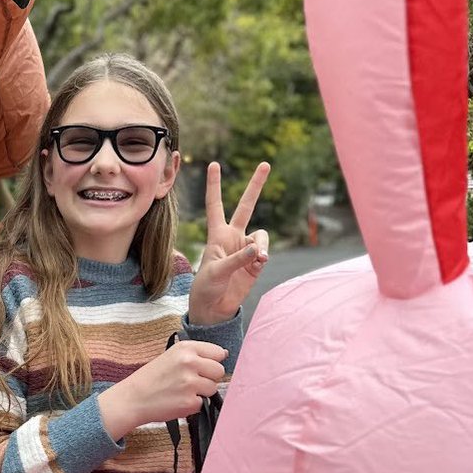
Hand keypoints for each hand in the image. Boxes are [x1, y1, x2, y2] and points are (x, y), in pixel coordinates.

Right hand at [98, 340, 227, 437]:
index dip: (211, 362)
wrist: (133, 398)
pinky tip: (177, 401)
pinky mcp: (190, 402)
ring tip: (181, 391)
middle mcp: (189, 363)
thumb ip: (196, 354)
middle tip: (190, 381)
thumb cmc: (151, 378)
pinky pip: (202, 403)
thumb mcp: (171, 356)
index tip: (201, 367)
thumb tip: (224, 355)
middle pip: (219, 371)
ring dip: (201, 392)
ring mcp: (190, 383)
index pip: (218, 352)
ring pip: (213, 388)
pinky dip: (192, 405)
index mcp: (186, 348)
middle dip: (209, 378)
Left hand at [188, 161, 270, 325]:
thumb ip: (237, 259)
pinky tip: (257, 266)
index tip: (214, 164)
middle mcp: (233, 237)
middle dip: (255, 186)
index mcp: (217, 235)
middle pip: (246, 206)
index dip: (214, 186)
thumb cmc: (207, 288)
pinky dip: (263, 257)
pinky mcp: (256, 262)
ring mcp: (246, 249)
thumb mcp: (216, 272)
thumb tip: (258, 249)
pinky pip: (265, 252)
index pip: (215, 205)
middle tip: (265, 164)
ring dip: (261, 245)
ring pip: (261, 236)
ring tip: (258, 259)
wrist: (214, 308)